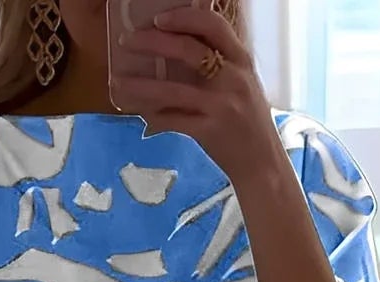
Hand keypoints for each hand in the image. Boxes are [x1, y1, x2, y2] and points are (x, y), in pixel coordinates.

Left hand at [110, 6, 281, 186]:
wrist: (263, 166)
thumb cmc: (249, 124)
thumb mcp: (243, 85)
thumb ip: (220, 65)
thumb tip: (179, 47)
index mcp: (241, 62)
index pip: (213, 26)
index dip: (184, 17)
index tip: (159, 18)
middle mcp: (233, 79)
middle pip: (187, 50)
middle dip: (152, 42)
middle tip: (128, 41)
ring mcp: (221, 106)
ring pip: (172, 89)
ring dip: (140, 85)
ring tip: (117, 81)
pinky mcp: (210, 132)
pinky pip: (173, 120)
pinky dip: (152, 116)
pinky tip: (138, 112)